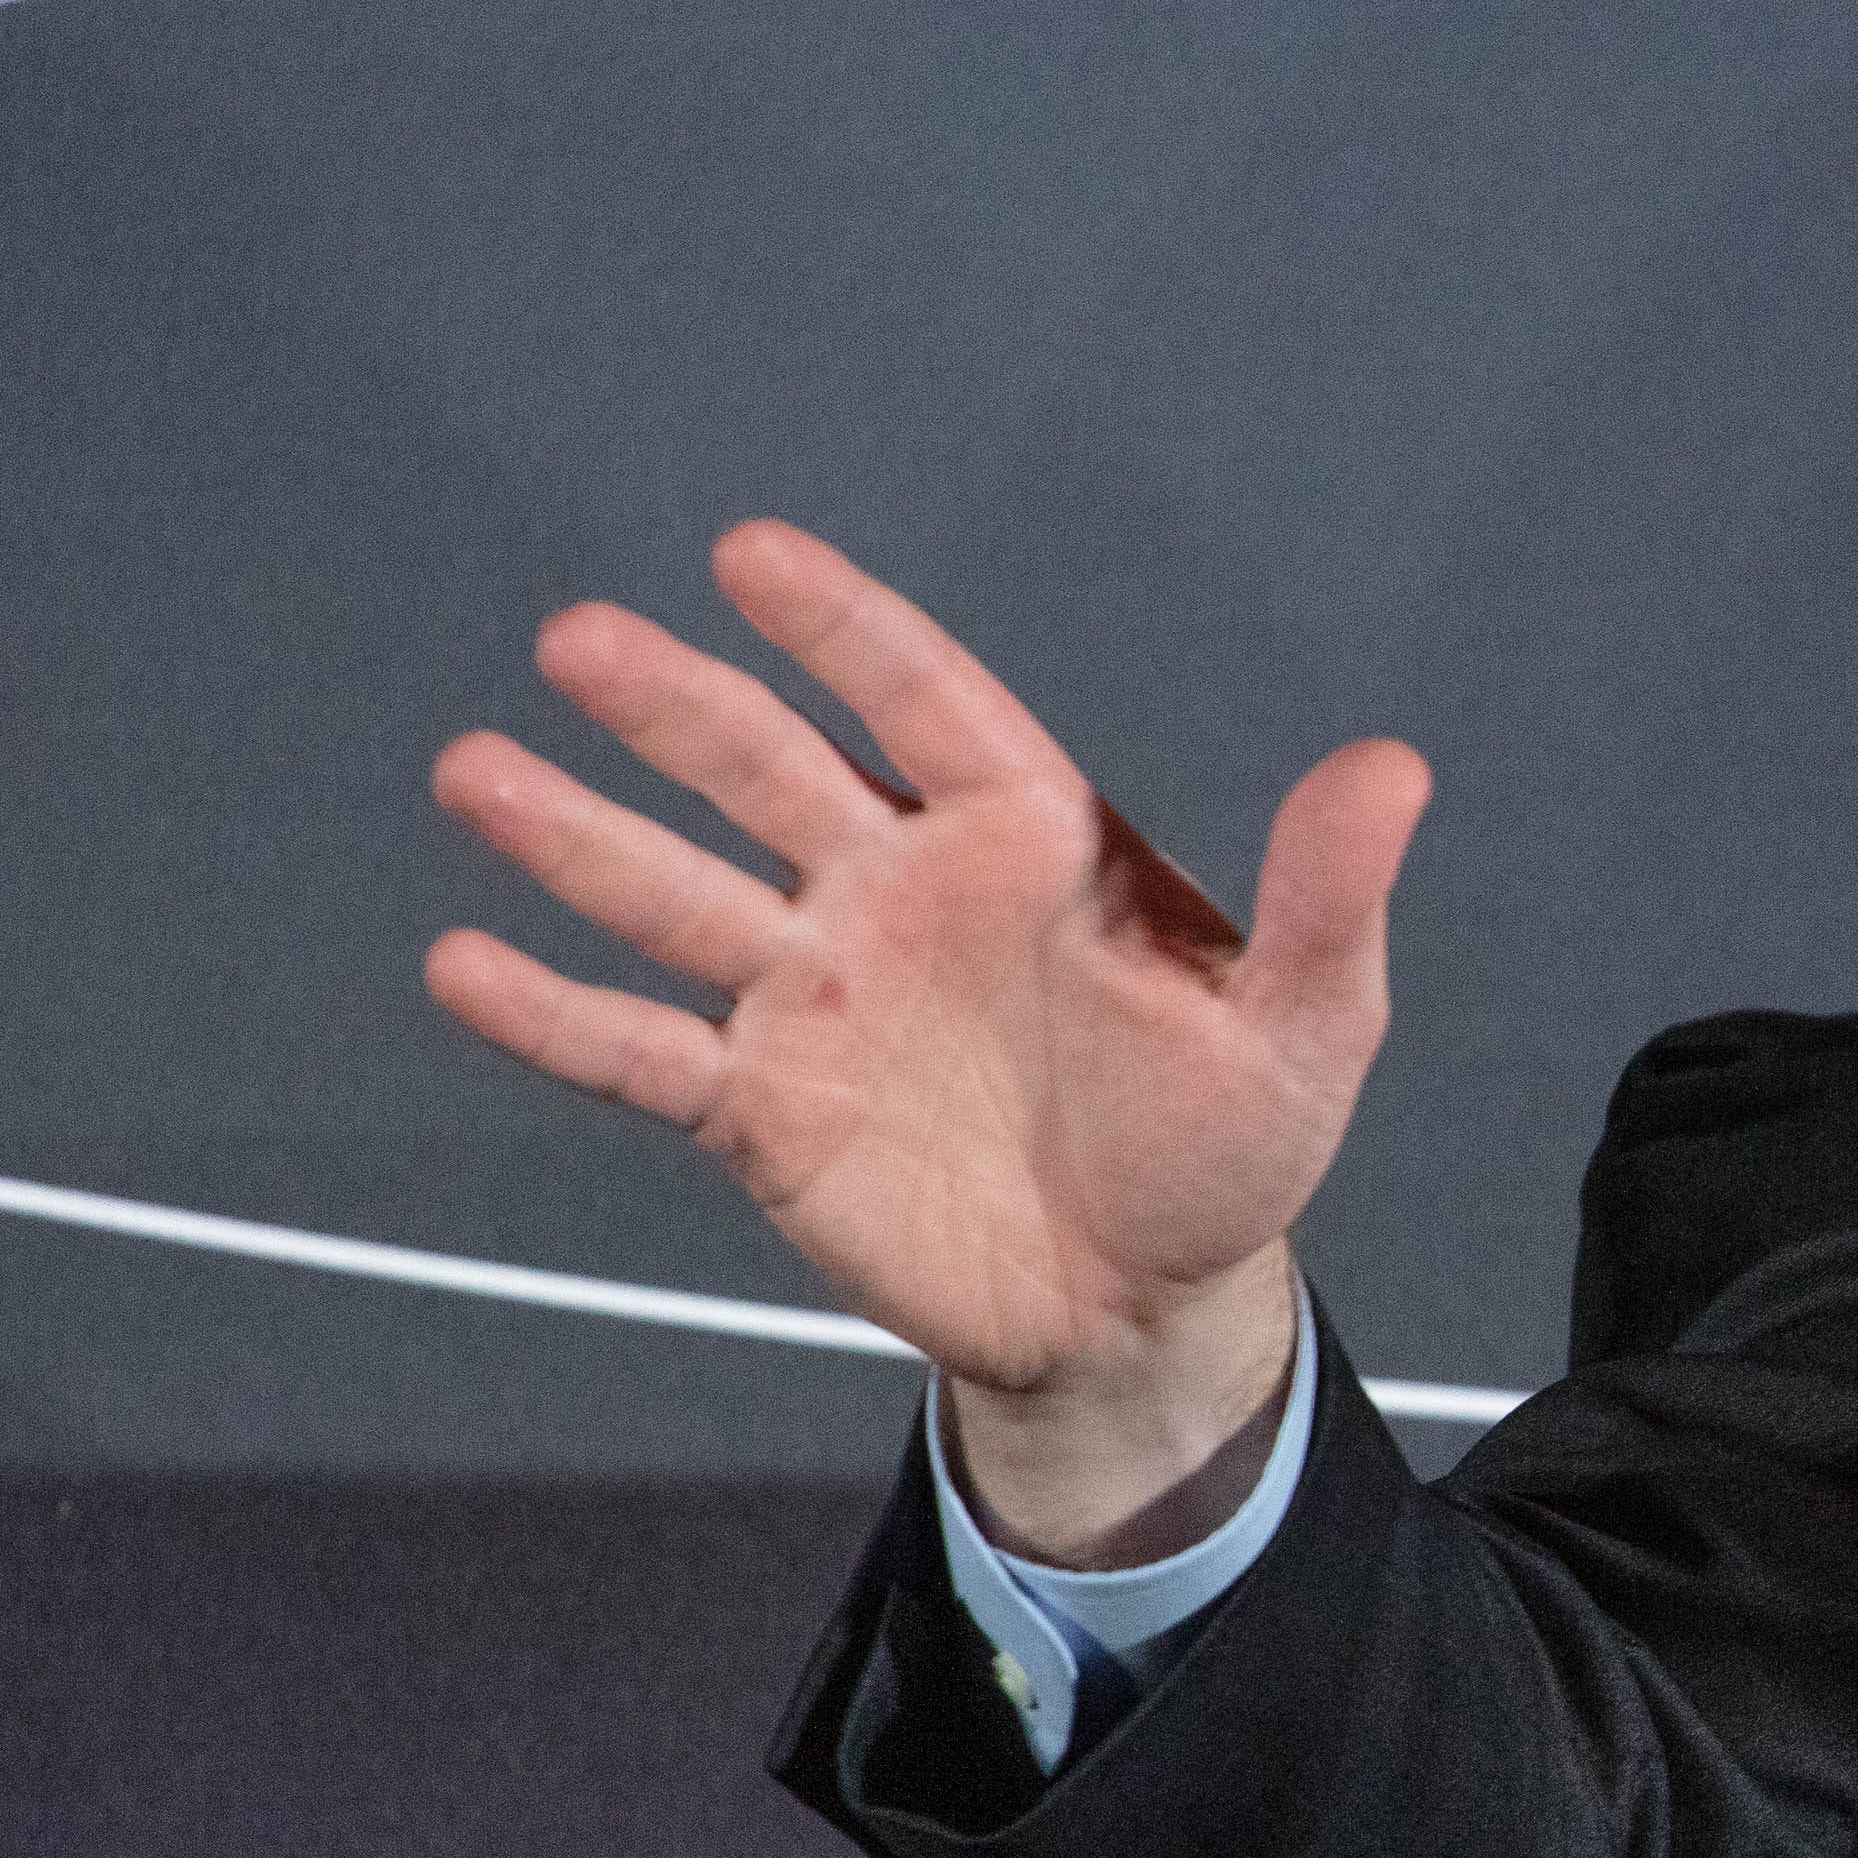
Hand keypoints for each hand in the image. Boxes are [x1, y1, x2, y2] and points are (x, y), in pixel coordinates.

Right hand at [420, 520, 1423, 1555]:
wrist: (1148, 1303)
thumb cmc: (1232, 1145)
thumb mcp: (1312, 1023)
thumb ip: (1330, 896)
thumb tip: (1394, 764)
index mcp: (1026, 844)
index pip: (920, 703)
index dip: (840, 630)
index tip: (749, 554)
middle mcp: (901, 896)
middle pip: (770, 776)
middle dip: (678, 711)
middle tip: (575, 640)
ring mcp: (819, 997)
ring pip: (679, 896)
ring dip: (577, 838)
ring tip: (474, 769)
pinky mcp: (763, 1110)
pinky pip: (642, 1051)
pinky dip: (555, 1013)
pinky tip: (464, 963)